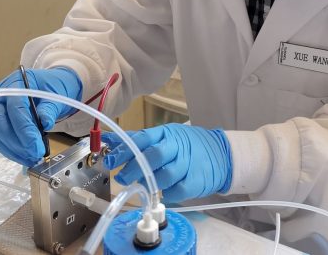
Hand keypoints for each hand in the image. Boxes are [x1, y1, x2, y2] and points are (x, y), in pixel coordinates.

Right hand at [0, 67, 81, 165]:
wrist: (51, 86)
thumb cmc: (53, 87)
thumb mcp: (57, 93)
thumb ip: (49, 108)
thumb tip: (45, 123)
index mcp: (16, 83)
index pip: (15, 108)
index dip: (24, 129)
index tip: (36, 146)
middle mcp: (2, 96)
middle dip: (16, 142)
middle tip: (34, 155)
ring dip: (13, 150)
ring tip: (31, 160)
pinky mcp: (0, 122)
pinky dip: (11, 150)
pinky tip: (25, 157)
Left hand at [102, 124, 232, 202]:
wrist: (221, 154)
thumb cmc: (185, 146)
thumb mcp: (163, 137)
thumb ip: (136, 140)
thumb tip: (107, 140)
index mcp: (167, 134)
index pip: (144, 138)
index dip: (125, 149)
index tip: (110, 160)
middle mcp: (178, 146)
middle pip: (154, 155)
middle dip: (135, 168)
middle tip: (122, 178)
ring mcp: (189, 163)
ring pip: (165, 175)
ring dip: (150, 183)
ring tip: (143, 186)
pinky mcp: (197, 181)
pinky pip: (177, 191)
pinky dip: (167, 193)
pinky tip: (164, 191)